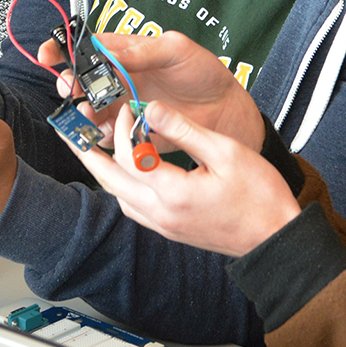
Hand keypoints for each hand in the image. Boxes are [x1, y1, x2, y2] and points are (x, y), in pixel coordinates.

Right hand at [45, 31, 263, 151]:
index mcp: (124, 52)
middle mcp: (117, 80)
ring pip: (87, 111)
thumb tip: (107, 50)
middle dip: (69, 84)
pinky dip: (98, 137)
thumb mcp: (176, 49)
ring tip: (87, 113)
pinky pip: (105, 137)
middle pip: (79, 81)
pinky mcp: (129, 132)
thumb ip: (142, 50)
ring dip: (80, 112)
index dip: (62, 48)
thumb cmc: (203, 72)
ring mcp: (121, 107)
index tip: (49, 54)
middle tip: (72, 87)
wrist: (226, 110)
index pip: (85, 47)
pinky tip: (104, 134)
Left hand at [78, 100, 300, 257]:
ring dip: (102, 168)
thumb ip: (185, 130)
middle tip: (69, 126)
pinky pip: (132, 206)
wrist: (275, 239)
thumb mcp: (226, 152)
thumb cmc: (260, 196)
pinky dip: (121, 184)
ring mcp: (163, 225)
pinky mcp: (169, 229)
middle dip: (87, 149)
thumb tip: (153, 109)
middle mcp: (161, 213)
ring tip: (91, 145)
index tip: (131, 106)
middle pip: (109, 179)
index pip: (129, 155)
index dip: (124, 126)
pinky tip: (125, 169)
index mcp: (173, 192)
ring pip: (118, 195)